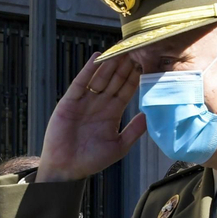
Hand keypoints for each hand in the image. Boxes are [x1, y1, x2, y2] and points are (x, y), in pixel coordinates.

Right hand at [37, 54, 147, 182]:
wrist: (66, 168)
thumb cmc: (91, 161)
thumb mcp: (119, 146)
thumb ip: (134, 131)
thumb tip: (150, 116)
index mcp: (112, 113)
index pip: (126, 90)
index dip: (135, 77)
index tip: (146, 63)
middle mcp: (100, 104)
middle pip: (114, 80)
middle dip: (124, 66)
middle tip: (136, 49)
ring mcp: (84, 101)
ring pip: (99, 78)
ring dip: (109, 64)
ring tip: (120, 49)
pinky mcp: (70, 101)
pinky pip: (81, 82)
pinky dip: (89, 69)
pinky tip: (98, 57)